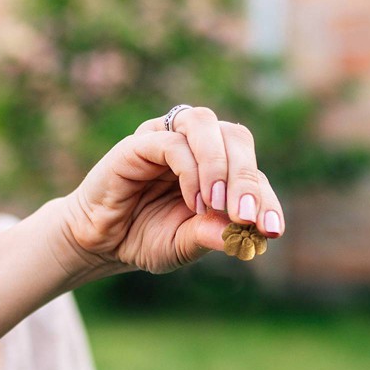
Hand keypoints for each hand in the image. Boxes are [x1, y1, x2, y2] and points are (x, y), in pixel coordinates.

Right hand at [60, 106, 283, 274]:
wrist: (98, 243)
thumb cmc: (143, 239)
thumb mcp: (183, 245)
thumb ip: (210, 236)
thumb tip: (245, 234)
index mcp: (214, 168)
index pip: (252, 172)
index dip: (265, 199)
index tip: (271, 231)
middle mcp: (194, 146)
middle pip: (236, 137)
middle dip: (246, 178)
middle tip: (245, 217)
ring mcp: (166, 140)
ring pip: (205, 124)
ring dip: (219, 165)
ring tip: (216, 205)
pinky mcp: (138, 144)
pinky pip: (172, 143)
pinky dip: (191, 171)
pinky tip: (192, 202)